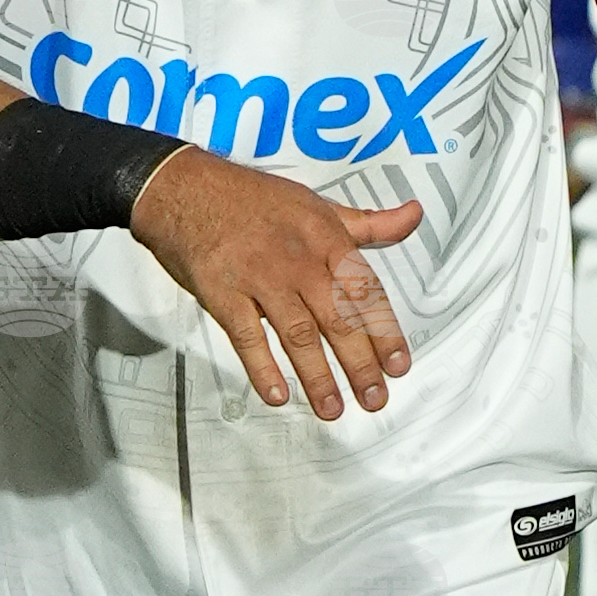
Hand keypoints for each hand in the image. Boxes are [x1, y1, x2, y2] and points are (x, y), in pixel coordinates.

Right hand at [128, 147, 422, 420]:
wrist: (183, 187)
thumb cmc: (252, 197)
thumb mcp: (316, 203)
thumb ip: (368, 222)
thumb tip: (413, 215)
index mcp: (324, 236)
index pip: (364, 290)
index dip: (384, 331)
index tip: (398, 365)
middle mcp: (297, 258)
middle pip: (337, 319)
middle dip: (360, 364)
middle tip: (374, 398)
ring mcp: (258, 276)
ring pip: (298, 334)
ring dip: (318, 377)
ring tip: (332, 408)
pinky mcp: (223, 292)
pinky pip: (247, 337)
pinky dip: (263, 368)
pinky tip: (278, 394)